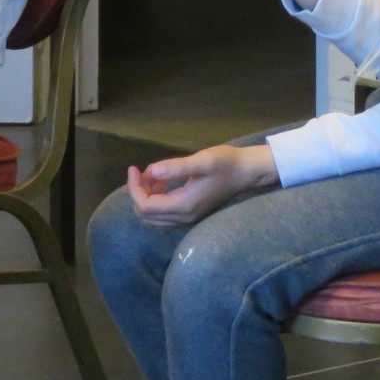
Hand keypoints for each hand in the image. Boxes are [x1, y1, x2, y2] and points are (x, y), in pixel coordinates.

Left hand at [126, 144, 277, 224]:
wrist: (246, 171)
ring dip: (147, 195)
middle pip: (146, 214)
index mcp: (183, 205)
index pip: (145, 205)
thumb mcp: (202, 161)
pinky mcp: (190, 213)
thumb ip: (176, 167)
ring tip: (153, 174)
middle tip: (142, 170)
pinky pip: (163, 212)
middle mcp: (183, 217)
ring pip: (153, 215)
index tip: (134, 168)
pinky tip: (162, 180)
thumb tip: (150, 171)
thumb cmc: (225, 162)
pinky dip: (156, 197)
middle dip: (138, 192)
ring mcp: (187, 218)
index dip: (134, 188)